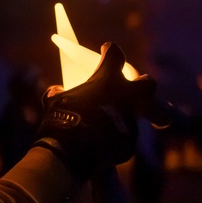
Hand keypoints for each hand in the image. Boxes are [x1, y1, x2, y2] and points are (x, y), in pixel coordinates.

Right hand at [33, 42, 156, 182]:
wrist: (71, 151)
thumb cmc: (61, 118)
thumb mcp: (54, 100)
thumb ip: (59, 93)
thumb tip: (57, 91)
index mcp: (107, 80)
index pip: (115, 55)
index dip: (110, 51)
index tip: (107, 51)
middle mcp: (125, 98)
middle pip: (147, 84)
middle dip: (144, 84)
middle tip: (137, 86)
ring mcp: (130, 122)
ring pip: (133, 117)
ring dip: (119, 119)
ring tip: (101, 127)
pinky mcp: (129, 144)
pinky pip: (122, 140)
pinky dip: (112, 141)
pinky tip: (98, 145)